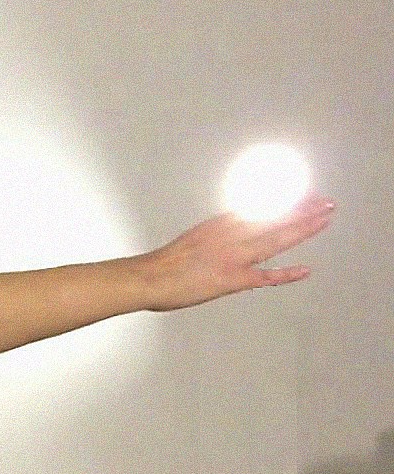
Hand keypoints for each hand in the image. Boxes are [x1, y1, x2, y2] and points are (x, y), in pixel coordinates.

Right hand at [146, 192, 335, 310]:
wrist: (148, 276)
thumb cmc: (162, 264)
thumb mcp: (189, 242)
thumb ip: (211, 239)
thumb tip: (221, 242)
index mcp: (217, 225)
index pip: (255, 208)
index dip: (280, 201)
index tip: (300, 194)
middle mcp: (228, 235)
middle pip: (271, 218)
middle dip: (300, 209)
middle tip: (324, 201)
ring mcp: (232, 256)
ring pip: (275, 239)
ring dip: (302, 228)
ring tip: (324, 218)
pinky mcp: (232, 278)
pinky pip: (265, 276)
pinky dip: (286, 273)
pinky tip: (305, 270)